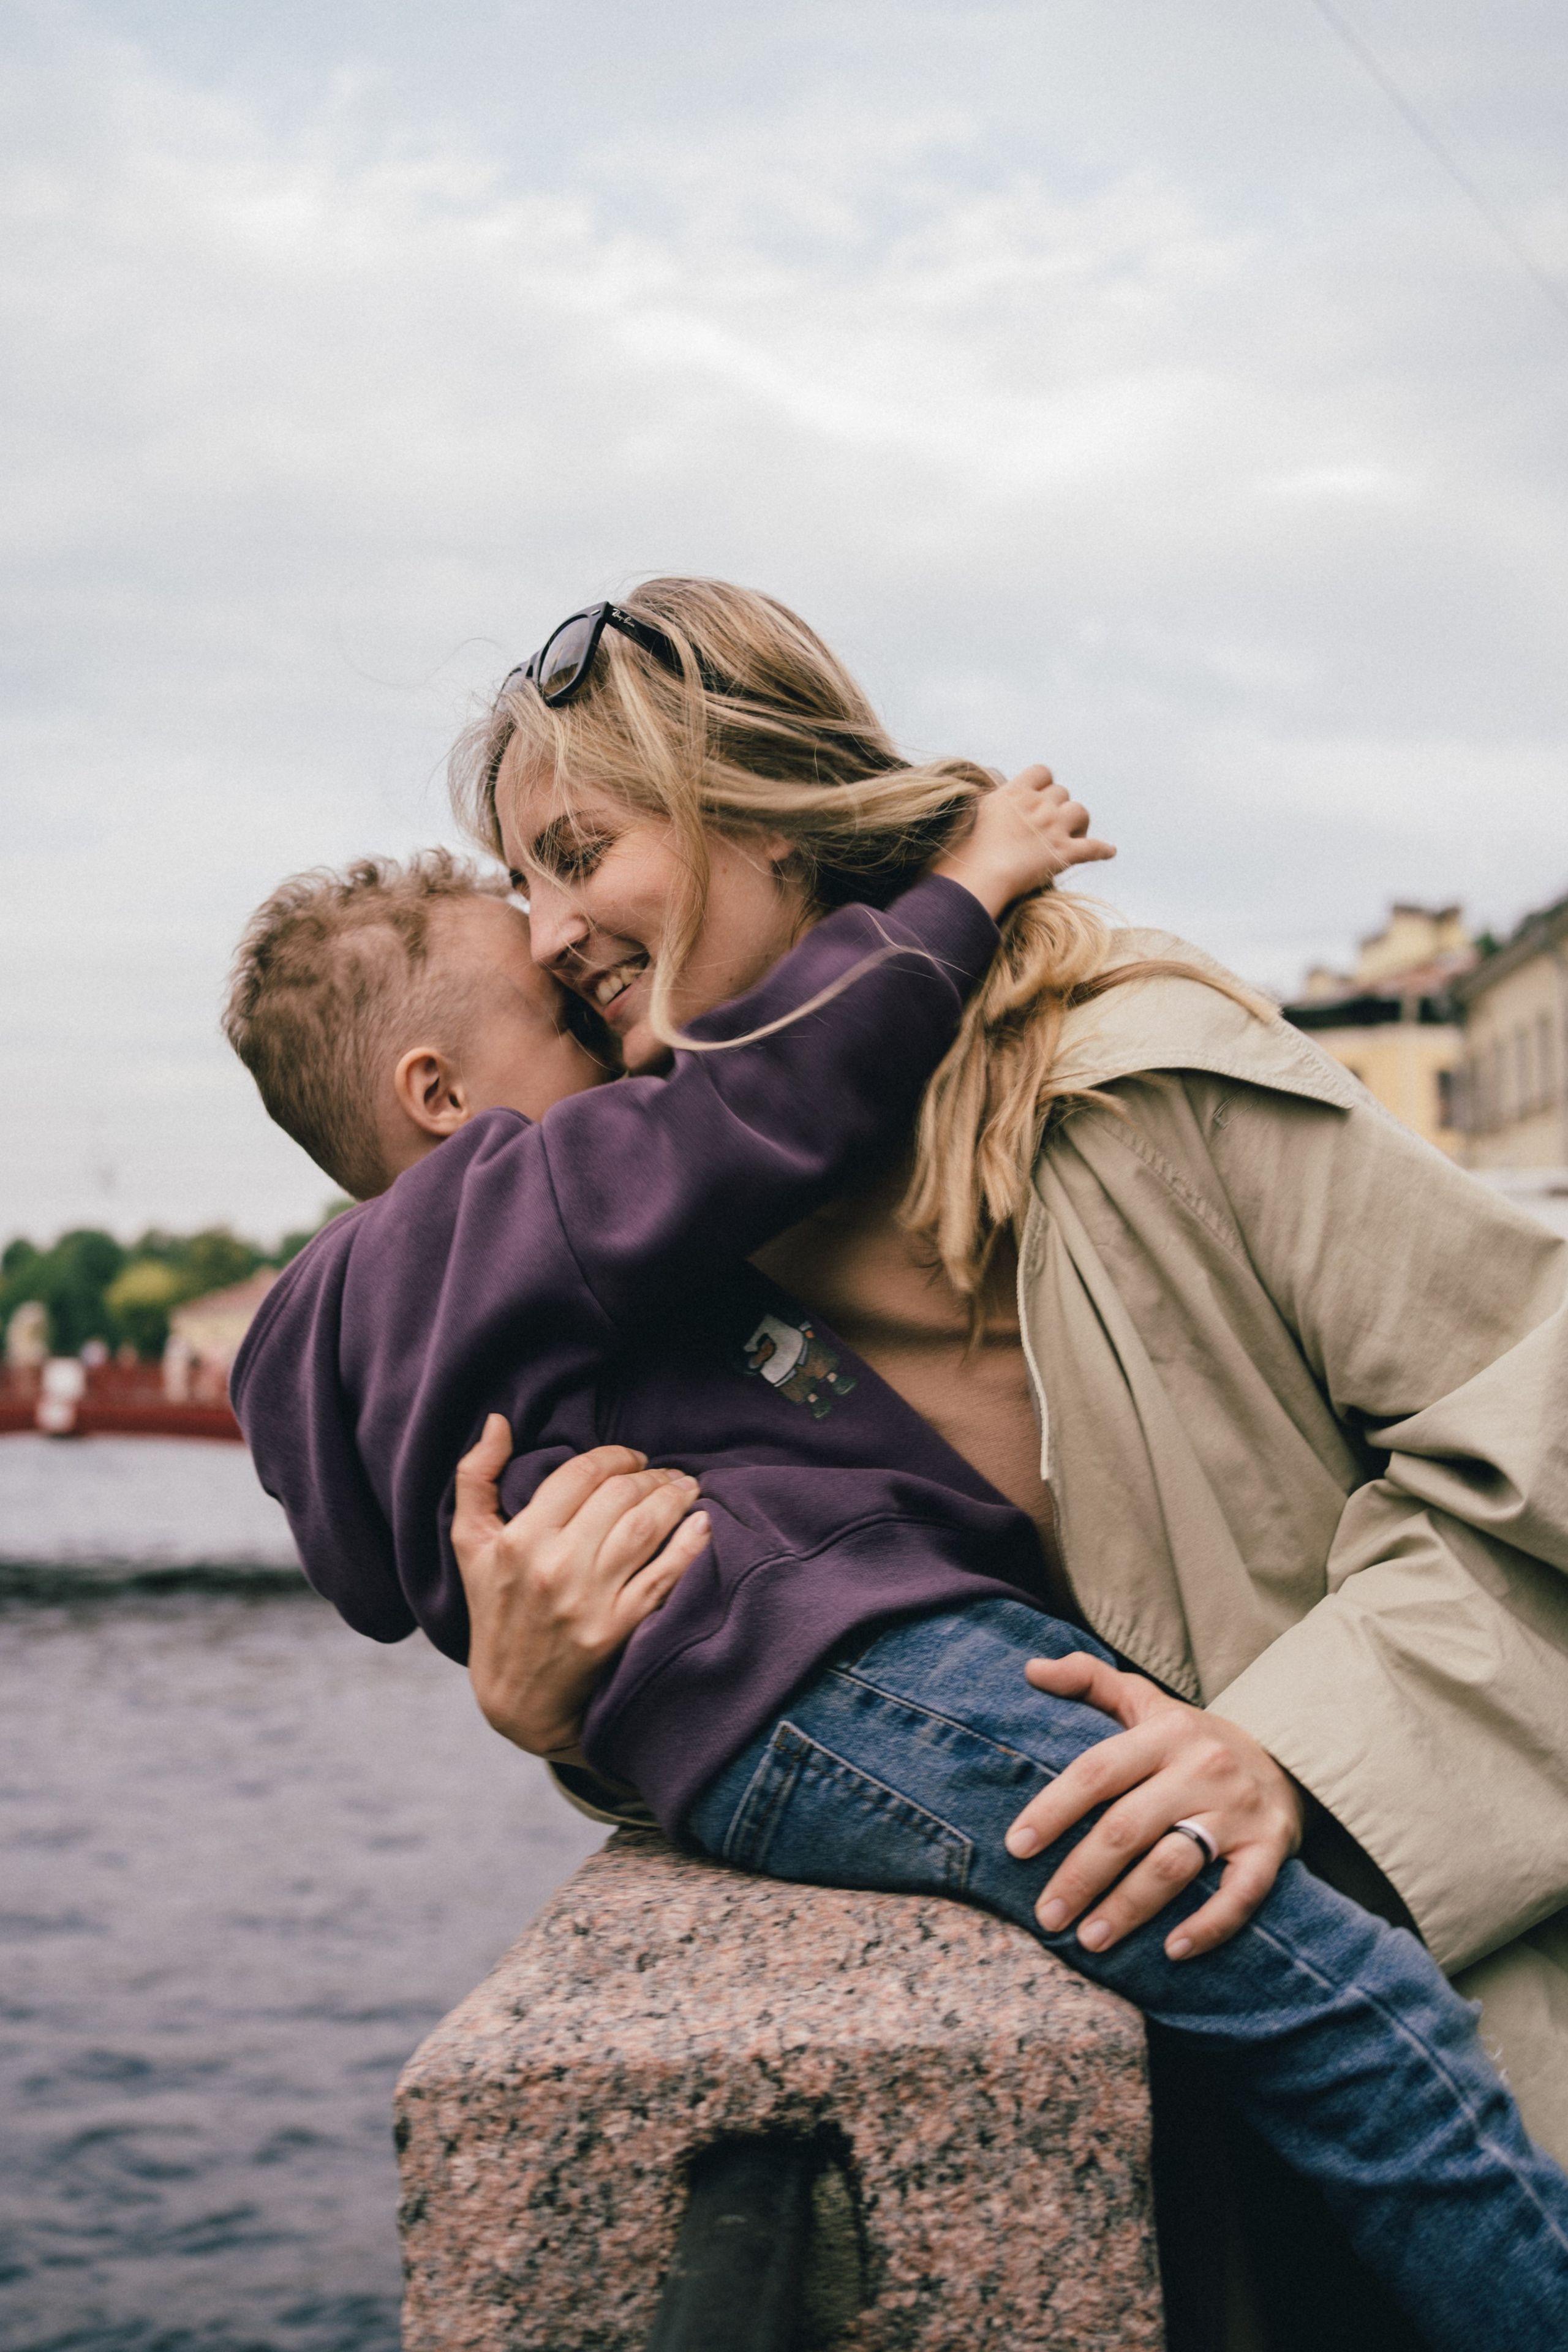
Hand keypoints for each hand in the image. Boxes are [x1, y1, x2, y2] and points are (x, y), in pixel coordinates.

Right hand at [451, 1415, 710, 1756]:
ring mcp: (589, 1599)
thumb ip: (476, 1477)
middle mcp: (553, 1566)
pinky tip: (703, 1525)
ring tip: (688, 1489)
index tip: (632, 1458)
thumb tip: (498, 1421)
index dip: (615, 1456)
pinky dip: (691, 1543)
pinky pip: (666, 1574)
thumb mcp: (469, 1543)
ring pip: (646, 1527)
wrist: (516, 1697)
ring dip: (676, 1498)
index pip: (581, 1473)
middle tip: (667, 1473)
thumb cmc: (494, 1610)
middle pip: (619, 1495)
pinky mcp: (619, 1629)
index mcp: (518, 1539)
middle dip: (651, 1474)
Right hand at [932, 764, 1114, 918]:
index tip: (1038, 795)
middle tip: (1052, 822)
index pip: (1041, 772)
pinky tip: (1108, 852)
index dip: (1043, 783)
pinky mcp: (1064, 853)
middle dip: (1058, 805)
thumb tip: (989, 800)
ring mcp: (1054, 828)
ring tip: (1073, 833)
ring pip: (1081, 811)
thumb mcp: (971, 815)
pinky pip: (1093, 848)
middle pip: (1062, 792)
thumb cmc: (965, 851)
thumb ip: (988, 804)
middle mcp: (1038, 805)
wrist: (978, 876)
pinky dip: (1102, 850)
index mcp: (1015, 793)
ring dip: (1078, 822)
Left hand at [1004, 1652, 1306, 1959]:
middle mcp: (1202, 1769)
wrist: (1288, 1758)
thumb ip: (1090, 1680)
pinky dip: (1208, 1926)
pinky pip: (1240, 1895)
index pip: (1097, 1771)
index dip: (1053, 1810)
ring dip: (1128, 1908)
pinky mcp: (1270, 1849)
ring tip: (1089, 1940)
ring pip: (1174, 1865)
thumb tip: (1030, 1669)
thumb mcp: (1147, 1700)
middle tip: (1046, 1916)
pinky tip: (1172, 1951)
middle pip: (1128, 1827)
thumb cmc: (1194, 1739)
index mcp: (1165, 1733)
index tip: (1016, 1848)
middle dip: (1081, 1875)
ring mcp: (1238, 1811)